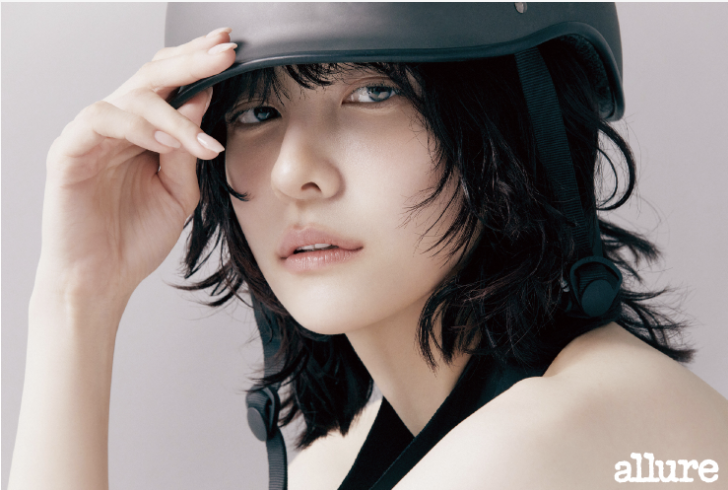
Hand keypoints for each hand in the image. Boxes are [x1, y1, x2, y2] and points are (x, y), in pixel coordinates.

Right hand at [37, 28, 236, 304]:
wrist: (101, 279)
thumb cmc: (135, 238)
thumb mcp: (180, 192)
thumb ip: (189, 149)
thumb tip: (201, 101)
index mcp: (145, 132)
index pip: (171, 84)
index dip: (199, 63)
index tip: (232, 50)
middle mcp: (119, 126)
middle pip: (153, 74)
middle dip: (192, 60)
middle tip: (225, 51)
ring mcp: (93, 135)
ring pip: (132, 95)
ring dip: (173, 109)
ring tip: (202, 132)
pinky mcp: (70, 150)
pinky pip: (103, 119)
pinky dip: (139, 127)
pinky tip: (168, 142)